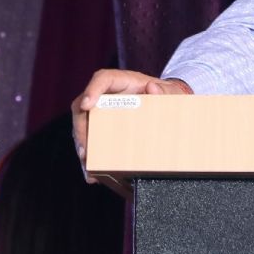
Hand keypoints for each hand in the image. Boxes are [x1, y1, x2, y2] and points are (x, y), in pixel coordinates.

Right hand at [71, 69, 191, 183]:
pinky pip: (90, 140)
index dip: (91, 90)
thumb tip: (152, 88)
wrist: (167, 105)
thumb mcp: (171, 92)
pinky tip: (93, 174)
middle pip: (84, 106)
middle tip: (85, 150)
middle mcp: (108, 94)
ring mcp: (102, 110)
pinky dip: (90, 157)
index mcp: (122, 81)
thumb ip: (166, 91)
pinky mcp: (102, 126)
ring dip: (83, 147)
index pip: (102, 79)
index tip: (86, 105)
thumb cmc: (166, 95)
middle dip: (81, 128)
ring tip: (89, 167)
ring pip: (83, 126)